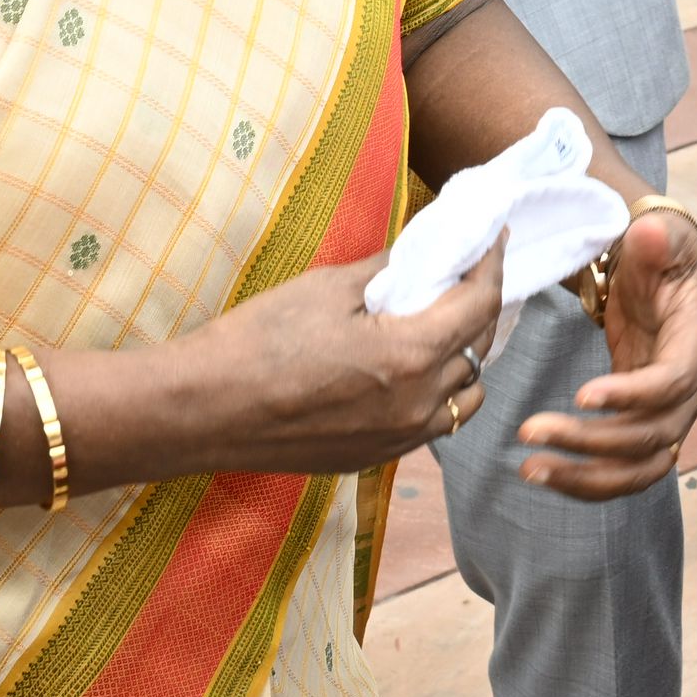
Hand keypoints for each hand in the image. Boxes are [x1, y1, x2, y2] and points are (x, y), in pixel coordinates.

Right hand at [187, 241, 507, 474]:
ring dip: (466, 358)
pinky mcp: (374, 457)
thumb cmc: (258, 343)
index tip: (492, 238)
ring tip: (444, 324)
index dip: (491, 265)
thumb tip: (420, 251)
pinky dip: (438, 392)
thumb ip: (386, 271)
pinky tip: (413, 367)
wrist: (204, 409)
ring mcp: (398, 438)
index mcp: (411, 355)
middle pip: (480, 350)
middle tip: (467, 273)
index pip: (480, 305)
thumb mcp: (327, 289)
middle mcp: (417, 404)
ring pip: (465, 396)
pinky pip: (432, 423)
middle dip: (481, 307)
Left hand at [520, 198, 696, 497]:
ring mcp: (672, 414)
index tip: (581, 395)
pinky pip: (624, 468)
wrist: (662, 275)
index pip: (674, 381)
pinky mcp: (647, 426)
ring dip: (586, 476)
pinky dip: (586, 478)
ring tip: (529, 469)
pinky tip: (542, 470)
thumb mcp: (661, 238)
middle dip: (591, 440)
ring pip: (640, 467)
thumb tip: (649, 231)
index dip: (633, 394)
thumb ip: (656, 238)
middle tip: (529, 430)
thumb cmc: (661, 254)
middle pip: (651, 434)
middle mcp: (694, 389)